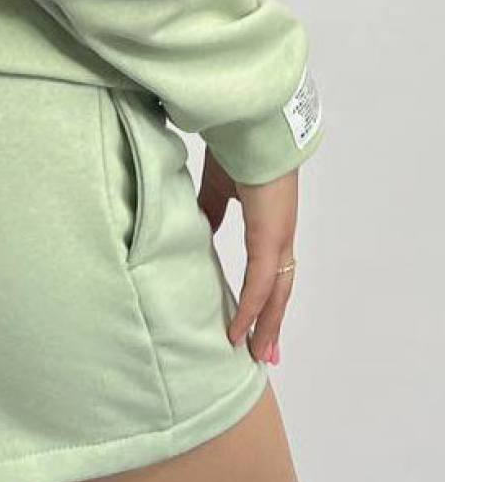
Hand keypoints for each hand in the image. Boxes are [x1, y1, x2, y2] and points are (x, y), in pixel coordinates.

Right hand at [196, 149, 298, 364]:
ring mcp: (278, 237)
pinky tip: (240, 331)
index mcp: (270, 224)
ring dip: (266, 325)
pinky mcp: (269, 236)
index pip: (271, 272)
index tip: (258, 324)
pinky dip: (252, 309)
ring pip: (276, 293)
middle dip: (272, 324)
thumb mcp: (218, 190)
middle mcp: (279, 236)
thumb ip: (211, 213)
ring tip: (257, 354)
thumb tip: (201, 229)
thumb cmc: (236, 150)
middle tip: (264, 354)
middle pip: (280, 291)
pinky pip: (261, 282)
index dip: (265, 299)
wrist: (251, 127)